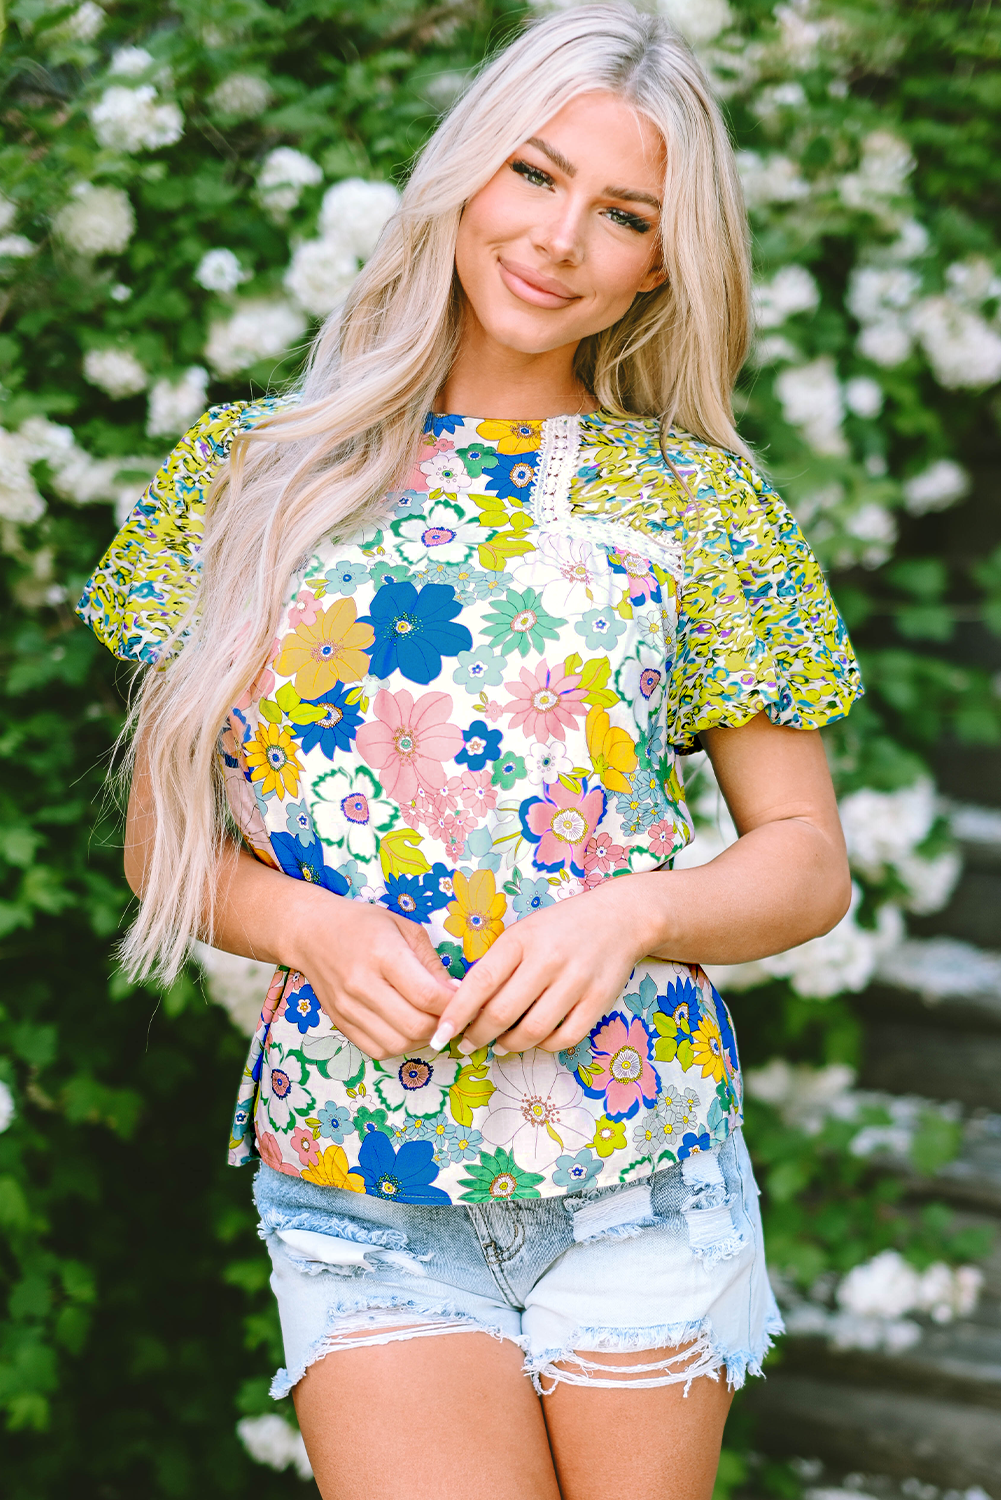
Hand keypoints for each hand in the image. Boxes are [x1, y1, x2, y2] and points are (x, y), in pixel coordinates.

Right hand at [290, 893, 457, 1060]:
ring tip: (429, 1020)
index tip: (465, 999)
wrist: (312, 932)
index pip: (427, 994)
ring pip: (399, 1043)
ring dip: (423, 1039)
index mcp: (383, 953)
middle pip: (415, 1025)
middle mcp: (362, 984)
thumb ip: (432, 963)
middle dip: (442, 1024)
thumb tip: (456, 994)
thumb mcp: (405, 929)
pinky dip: (400, 1045)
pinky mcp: (340, 1023)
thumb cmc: (363, 925)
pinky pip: (378, 1050)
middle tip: (450, 1013)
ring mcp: (348, 1008)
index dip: (453, 1004)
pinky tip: (405, 1027)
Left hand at [431, 878, 654, 1055]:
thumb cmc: (560, 928)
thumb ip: (496, 964)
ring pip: (533, 1030)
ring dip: (509, 1044)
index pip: (481, 982)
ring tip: (500, 1043)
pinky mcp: (599, 1000)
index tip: (440, 1034)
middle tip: (468, 1043)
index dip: (457, 1012)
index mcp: (522, 939)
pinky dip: (544, 1045)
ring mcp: (576, 981)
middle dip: (478, 1035)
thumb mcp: (522, 933)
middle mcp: (548, 959)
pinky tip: (535, 1040)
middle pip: (503, 1012)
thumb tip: (464, 1005)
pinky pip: (565, 1038)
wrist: (618, 918)